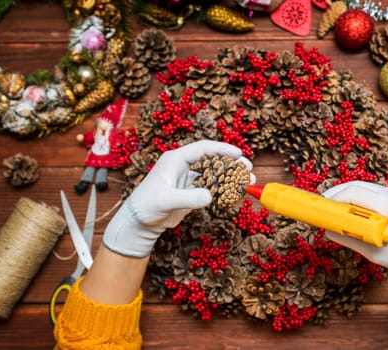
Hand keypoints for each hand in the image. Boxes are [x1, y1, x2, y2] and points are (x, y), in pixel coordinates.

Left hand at [103, 140, 253, 256]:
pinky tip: (235, 193)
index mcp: (175, 160)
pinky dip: (224, 189)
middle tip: (248, 168)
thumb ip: (188, 198)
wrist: (139, 223)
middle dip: (232, 163)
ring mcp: (188, 179)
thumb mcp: (165, 200)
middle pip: (212, 160)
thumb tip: (210, 196)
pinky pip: (211, 188)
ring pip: (214, 174)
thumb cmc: (146, 207)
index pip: (203, 148)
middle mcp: (183, 166)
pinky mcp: (191, 192)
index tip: (239, 153)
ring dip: (230, 177)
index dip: (222, 149)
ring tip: (247, 181)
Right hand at [322, 181, 387, 296]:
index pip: (354, 193)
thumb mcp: (373, 251)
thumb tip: (329, 231)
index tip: (322, 204)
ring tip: (336, 206)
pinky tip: (353, 207)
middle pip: (359, 185)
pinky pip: (375, 192)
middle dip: (339, 192)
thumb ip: (349, 238)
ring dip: (350, 193)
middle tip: (325, 203)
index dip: (335, 197)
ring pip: (367, 187)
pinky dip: (361, 197)